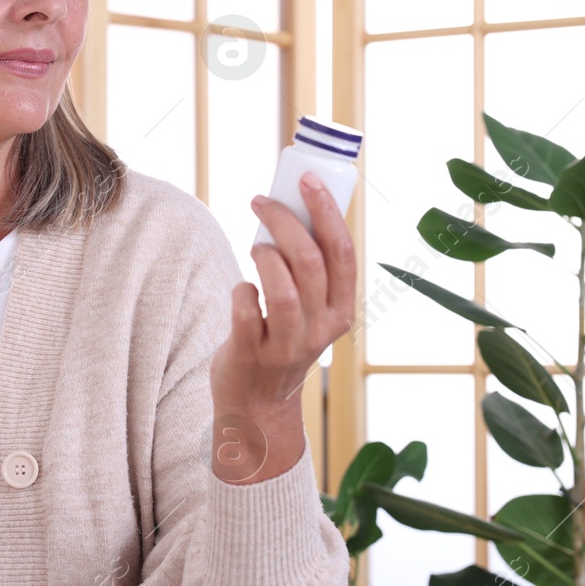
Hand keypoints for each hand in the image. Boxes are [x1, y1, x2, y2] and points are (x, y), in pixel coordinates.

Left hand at [209, 170, 356, 483]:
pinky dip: (240, 291)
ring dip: (264, 256)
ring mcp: (287, 345)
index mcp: (341, 311)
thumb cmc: (279, 340)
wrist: (256, 406)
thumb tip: (289, 206)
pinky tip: (242, 291)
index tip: (307, 179)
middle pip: (310, 263)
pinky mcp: (252, 355)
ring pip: (283, 289)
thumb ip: (307, 269)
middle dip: (284, 221)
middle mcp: (320, 329)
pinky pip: (244, 311)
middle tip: (261, 201)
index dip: (327, 211)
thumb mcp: (308, 310)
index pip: (343, 252)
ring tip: (254, 246)